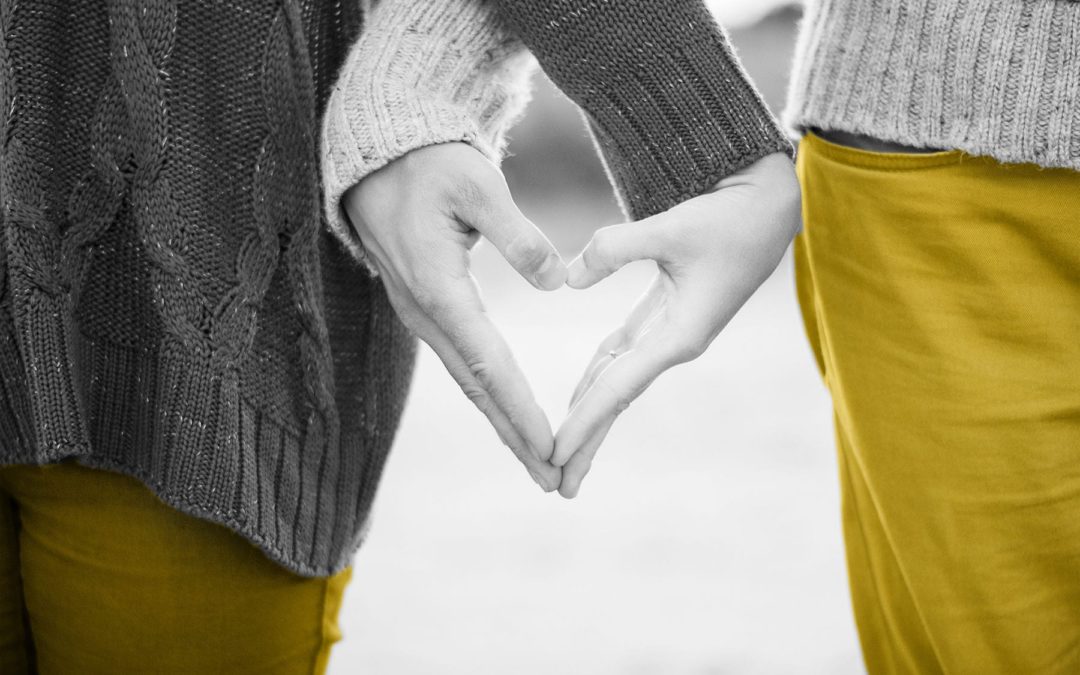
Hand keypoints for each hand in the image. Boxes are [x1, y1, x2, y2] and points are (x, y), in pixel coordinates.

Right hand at [342, 142, 566, 490]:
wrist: (377, 156)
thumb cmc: (428, 164)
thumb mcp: (477, 185)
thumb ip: (517, 234)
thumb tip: (557, 282)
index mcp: (439, 288)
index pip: (488, 363)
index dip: (521, 408)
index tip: (551, 447)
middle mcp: (425, 312)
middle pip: (477, 389)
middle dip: (515, 437)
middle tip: (553, 481)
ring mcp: (421, 314)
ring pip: (468, 381)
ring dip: (503, 423)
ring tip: (538, 462)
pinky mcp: (426, 308)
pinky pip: (461, 362)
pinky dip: (489, 395)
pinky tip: (509, 414)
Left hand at [553, 153, 800, 497]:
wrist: (771, 204)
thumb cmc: (730, 217)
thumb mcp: (672, 227)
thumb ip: (615, 249)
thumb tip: (567, 280)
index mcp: (680, 336)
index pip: (618, 389)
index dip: (583, 423)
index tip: (553, 455)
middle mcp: (675, 343)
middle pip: (617, 401)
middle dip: (586, 441)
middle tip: (554, 485)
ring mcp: (671, 332)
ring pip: (618, 381)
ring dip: (590, 415)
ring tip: (561, 453)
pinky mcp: (667, 314)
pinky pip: (623, 355)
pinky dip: (598, 376)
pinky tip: (579, 396)